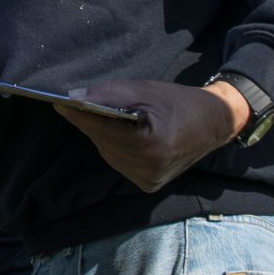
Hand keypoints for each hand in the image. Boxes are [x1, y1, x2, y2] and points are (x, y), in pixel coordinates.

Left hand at [54, 79, 245, 192]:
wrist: (214, 124)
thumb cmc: (179, 102)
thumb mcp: (146, 90)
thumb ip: (110, 93)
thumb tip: (74, 96)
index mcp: (150, 145)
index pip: (102, 128)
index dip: (79, 114)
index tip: (58, 102)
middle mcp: (148, 168)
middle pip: (102, 140)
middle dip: (89, 121)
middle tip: (77, 103)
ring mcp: (147, 180)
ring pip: (107, 152)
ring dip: (101, 133)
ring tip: (101, 115)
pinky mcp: (147, 184)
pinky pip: (117, 161)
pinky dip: (113, 145)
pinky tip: (119, 133)